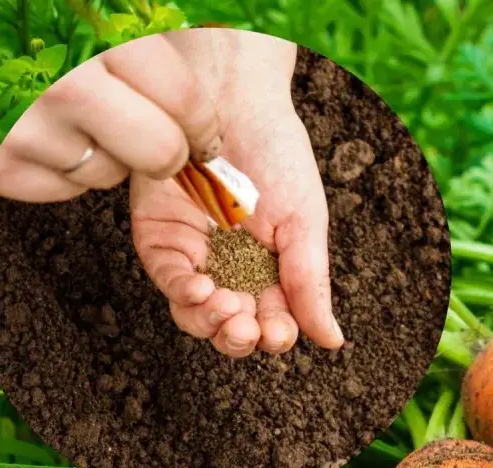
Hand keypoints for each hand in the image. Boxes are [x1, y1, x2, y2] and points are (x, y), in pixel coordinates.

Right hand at [0, 37, 221, 201]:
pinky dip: (65, 172)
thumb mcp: (95, 14)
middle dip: (167, 151)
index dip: (203, 125)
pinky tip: (50, 138)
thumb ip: (143, 36)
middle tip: (157, 139)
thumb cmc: (25, 21)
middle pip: (159, 153)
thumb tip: (219, 43)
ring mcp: (27, 130)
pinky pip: (65, 191)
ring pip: (110, 175)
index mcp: (96, 39)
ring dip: (108, 156)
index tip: (205, 135)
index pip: (183, 102)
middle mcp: (63, 86)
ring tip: (80, 121)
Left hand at [130, 30, 341, 357]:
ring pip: (195, 315)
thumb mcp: (305, 225)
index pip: (271, 322)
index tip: (279, 333)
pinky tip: (202, 290)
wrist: (232, 101)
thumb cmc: (277, 155)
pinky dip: (184, 294)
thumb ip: (311, 285)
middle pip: (230, 327)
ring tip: (227, 310)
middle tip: (248, 327)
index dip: (273, 336)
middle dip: (238, 337)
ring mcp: (194, 256)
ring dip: (211, 324)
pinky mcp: (159, 238)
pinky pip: (169, 281)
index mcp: (272, 271)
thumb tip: (333, 341)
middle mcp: (231, 269)